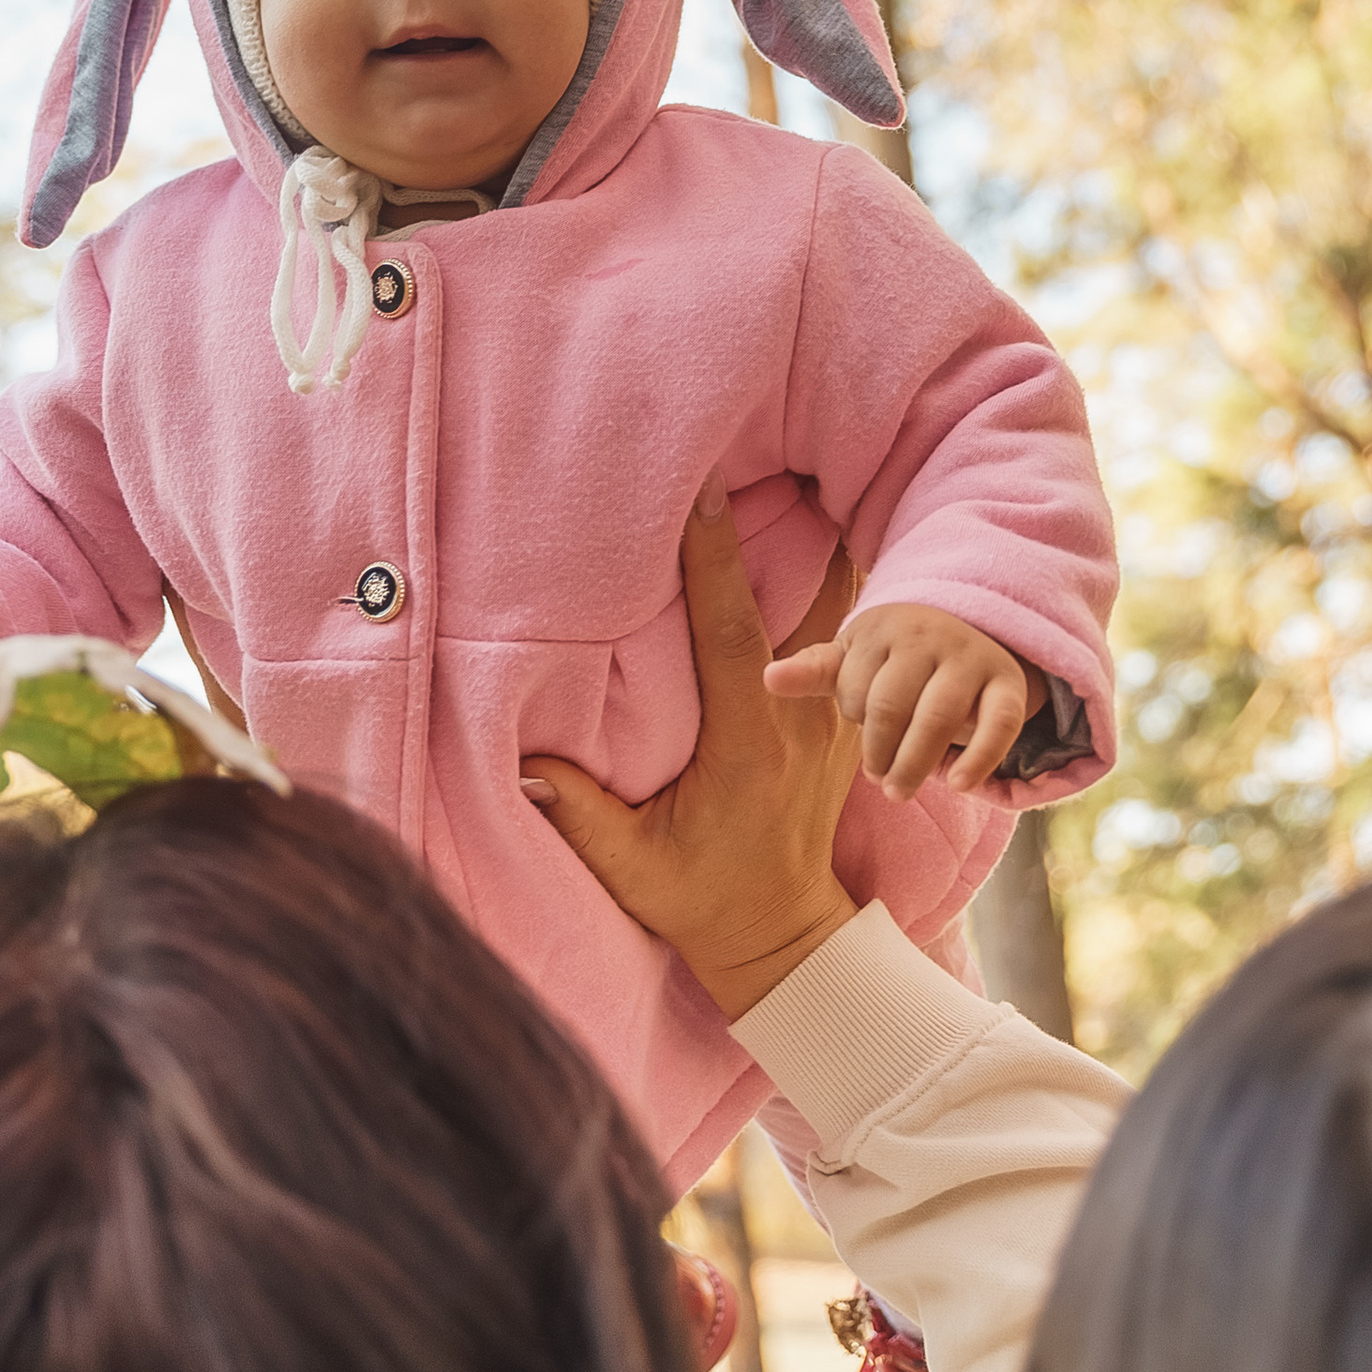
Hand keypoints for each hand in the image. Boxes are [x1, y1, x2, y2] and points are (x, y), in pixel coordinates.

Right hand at [520, 478, 859, 1017]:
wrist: (785, 936)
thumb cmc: (699, 898)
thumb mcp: (632, 868)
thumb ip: (580, 814)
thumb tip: (522, 763)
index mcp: (749, 738)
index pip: (730, 627)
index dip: (714, 555)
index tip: (705, 487)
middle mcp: (801, 713)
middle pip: (817, 593)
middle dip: (805, 517)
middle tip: (793, 435)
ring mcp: (830, 712)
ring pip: (845, 604)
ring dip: (829, 537)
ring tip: (815, 457)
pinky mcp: (838, 714)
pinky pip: (849, 630)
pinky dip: (842, 578)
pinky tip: (828, 526)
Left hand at [764, 603, 1039, 804]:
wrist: (972, 625)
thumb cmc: (897, 656)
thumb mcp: (855, 658)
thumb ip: (815, 671)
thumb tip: (767, 678)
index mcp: (883, 630)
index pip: (855, 689)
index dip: (856, 721)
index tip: (863, 732)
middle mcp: (927, 637)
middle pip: (892, 704)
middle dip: (881, 753)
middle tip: (882, 783)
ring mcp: (970, 658)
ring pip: (939, 716)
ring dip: (916, 762)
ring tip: (902, 792)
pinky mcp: (1008, 682)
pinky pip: (1001, 722)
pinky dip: (981, 757)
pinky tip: (959, 785)